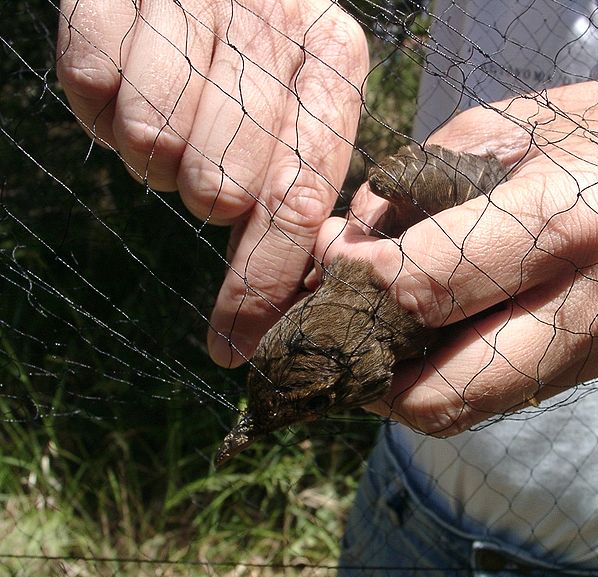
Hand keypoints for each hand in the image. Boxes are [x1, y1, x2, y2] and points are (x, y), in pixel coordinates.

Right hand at [56, 0, 367, 366]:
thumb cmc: (249, 54)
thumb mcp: (294, 110)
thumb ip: (294, 189)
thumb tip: (274, 305)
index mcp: (333, 59)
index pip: (299, 199)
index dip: (261, 283)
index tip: (233, 348)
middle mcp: (273, 25)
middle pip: (224, 184)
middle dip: (208, 201)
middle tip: (207, 174)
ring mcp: (192, 0)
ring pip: (153, 142)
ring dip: (156, 153)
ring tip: (174, 114)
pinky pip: (91, 86)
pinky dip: (104, 102)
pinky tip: (134, 74)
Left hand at [316, 48, 597, 435]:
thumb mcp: (512, 121)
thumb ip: (422, 179)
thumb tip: (356, 242)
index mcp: (563, 223)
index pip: (428, 290)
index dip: (359, 290)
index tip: (335, 271)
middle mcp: (589, 305)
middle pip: (446, 392)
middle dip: (371, 376)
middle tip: (342, 337)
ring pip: (473, 409)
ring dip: (407, 388)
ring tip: (382, 339)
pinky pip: (508, 393)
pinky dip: (456, 378)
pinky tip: (440, 337)